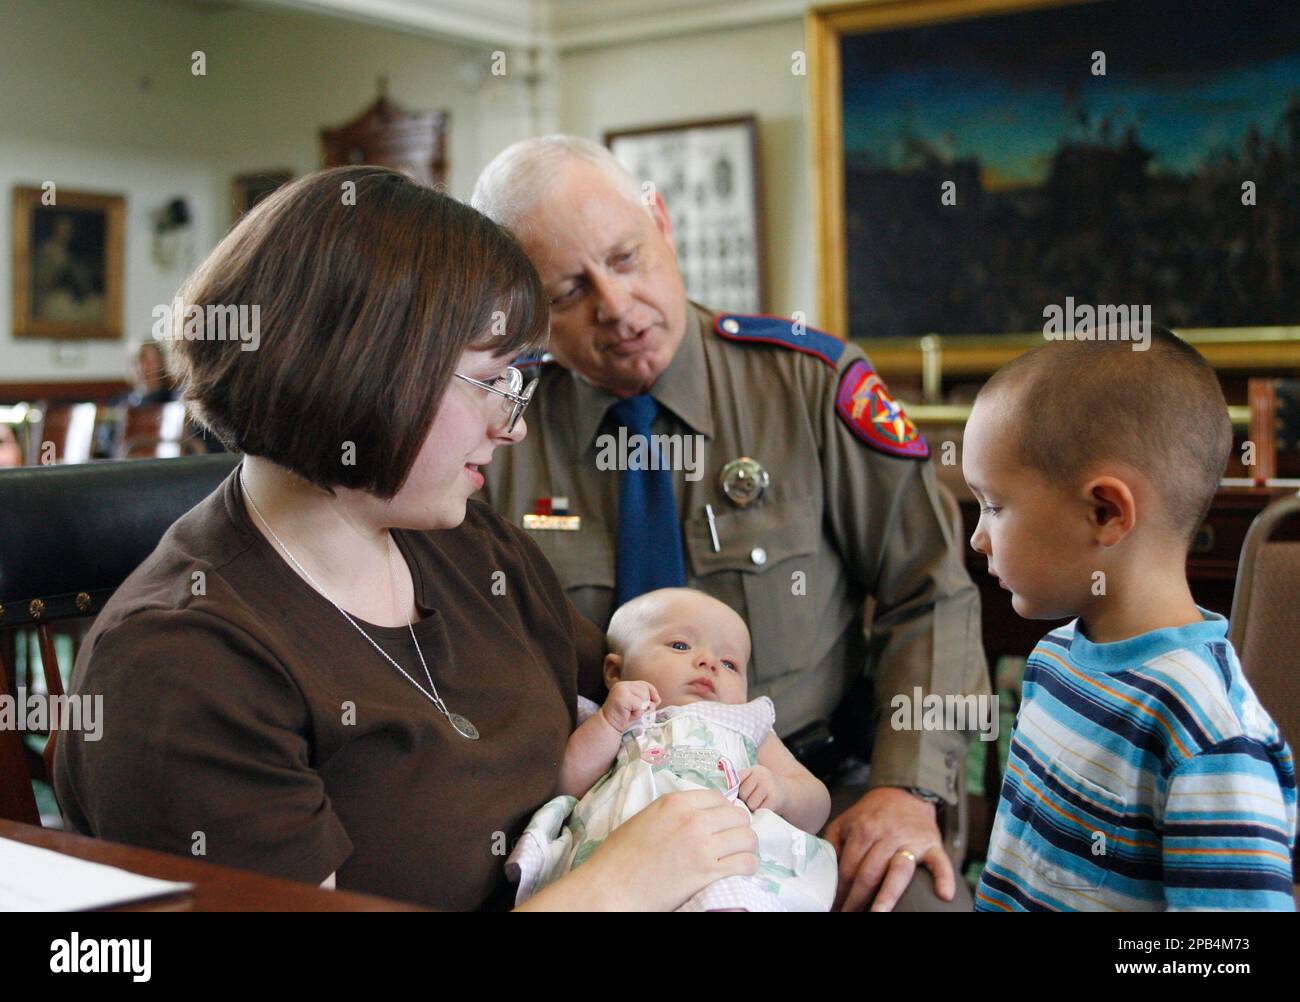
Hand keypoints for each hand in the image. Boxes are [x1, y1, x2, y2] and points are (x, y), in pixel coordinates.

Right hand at [581, 790, 757, 910]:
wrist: (611, 888)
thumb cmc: (619, 857)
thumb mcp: (645, 819)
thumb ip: (673, 812)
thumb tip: (697, 814)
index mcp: (675, 803)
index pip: (719, 797)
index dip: (723, 812)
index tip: (722, 824)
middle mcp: (693, 819)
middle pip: (738, 816)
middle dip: (738, 829)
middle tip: (731, 842)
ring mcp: (702, 846)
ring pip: (748, 838)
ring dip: (746, 847)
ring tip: (738, 856)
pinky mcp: (708, 873)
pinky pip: (746, 863)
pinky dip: (748, 866)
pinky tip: (739, 870)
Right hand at [600, 680, 658, 732]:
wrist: (609, 726)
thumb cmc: (624, 717)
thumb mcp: (638, 706)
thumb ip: (648, 700)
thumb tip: (658, 698)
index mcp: (626, 685)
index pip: (645, 685)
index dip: (652, 694)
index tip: (650, 704)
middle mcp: (623, 685)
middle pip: (646, 690)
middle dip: (645, 704)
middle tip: (634, 711)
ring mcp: (621, 690)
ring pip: (644, 697)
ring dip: (641, 709)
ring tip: (630, 713)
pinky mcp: (622, 698)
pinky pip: (640, 705)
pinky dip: (637, 713)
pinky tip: (629, 715)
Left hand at [737, 765, 785, 814]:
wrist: (789, 793)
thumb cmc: (766, 790)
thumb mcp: (755, 781)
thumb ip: (742, 784)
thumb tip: (729, 798)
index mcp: (754, 770)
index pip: (736, 780)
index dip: (736, 791)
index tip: (739, 795)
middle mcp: (761, 775)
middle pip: (743, 793)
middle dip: (745, 800)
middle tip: (752, 800)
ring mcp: (769, 785)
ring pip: (750, 803)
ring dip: (753, 808)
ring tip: (760, 803)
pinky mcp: (774, 798)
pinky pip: (760, 810)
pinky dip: (761, 812)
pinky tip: (766, 807)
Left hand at [823, 786, 953, 911]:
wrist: (905, 791)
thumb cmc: (873, 813)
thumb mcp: (846, 821)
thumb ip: (833, 844)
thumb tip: (823, 872)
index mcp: (863, 831)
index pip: (848, 869)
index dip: (840, 892)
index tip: (834, 907)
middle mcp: (886, 836)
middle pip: (869, 874)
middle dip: (857, 901)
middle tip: (848, 917)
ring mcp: (911, 841)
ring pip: (898, 871)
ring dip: (888, 896)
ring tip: (879, 915)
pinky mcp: (933, 844)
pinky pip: (940, 862)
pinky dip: (944, 878)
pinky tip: (944, 895)